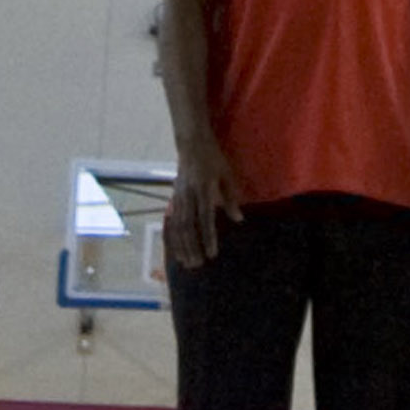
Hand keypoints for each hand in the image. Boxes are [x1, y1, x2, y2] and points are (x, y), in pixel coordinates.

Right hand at [165, 131, 241, 267]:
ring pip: (177, 226)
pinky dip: (172, 237)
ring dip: (181, 246)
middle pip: (188, 227)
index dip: (208, 237)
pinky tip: (176, 250)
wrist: (191, 144)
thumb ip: (231, 198)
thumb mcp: (226, 175)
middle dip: (192, 247)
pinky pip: (171, 222)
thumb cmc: (213, 159)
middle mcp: (188, 195)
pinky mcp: (173, 198)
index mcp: (203, 189)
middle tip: (198, 265)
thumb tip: (238, 219)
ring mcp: (178, 197)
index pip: (205, 218)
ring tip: (187, 263)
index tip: (212, 254)